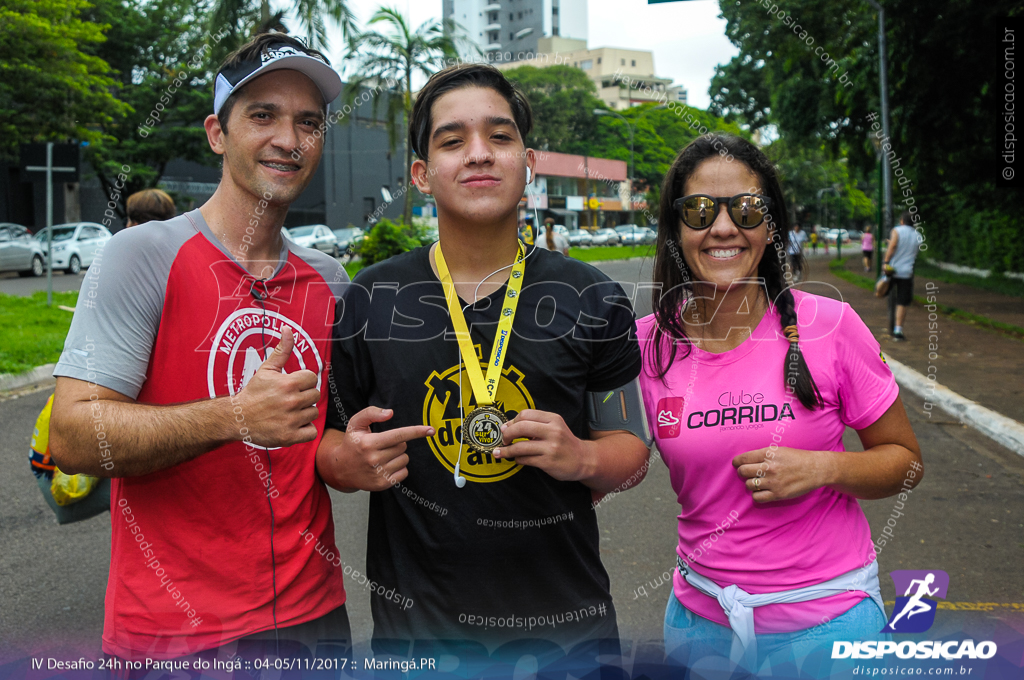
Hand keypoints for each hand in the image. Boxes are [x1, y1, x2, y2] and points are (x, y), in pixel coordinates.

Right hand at [234, 328, 320, 447]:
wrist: (237, 418)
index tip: (292, 386)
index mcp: (288, 383)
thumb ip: (282, 350)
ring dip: (304, 413)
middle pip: (314, 396)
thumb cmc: (254, 393)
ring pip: (313, 413)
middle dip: (304, 397)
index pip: (312, 378)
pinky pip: (311, 432)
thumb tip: (288, 329)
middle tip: (289, 400)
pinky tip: (293, 425)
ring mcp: (291, 420)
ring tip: (288, 412)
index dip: (303, 382)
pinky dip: (305, 430)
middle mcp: (291, 401)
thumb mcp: (267, 369)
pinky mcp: (289, 436)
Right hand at [325, 406, 433, 491]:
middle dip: (397, 443)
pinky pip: (404, 472)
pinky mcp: (382, 484)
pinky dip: (399, 468)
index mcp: (369, 443)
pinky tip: (385, 466)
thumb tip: (390, 413)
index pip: (399, 435)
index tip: (431, 430)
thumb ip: (371, 413)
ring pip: (405, 459)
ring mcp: (378, 474)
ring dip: (398, 456)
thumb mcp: (355, 423)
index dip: (416, 431)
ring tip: (383, 456)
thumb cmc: (352, 443)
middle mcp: (374, 459)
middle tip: (383, 445)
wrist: (340, 468)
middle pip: (403, 446)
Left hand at [494, 409, 587, 481]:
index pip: (525, 414)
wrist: (583, 459)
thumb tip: (507, 426)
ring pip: (520, 446)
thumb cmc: (564, 442)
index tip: (506, 428)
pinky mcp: (548, 462)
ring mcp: (551, 447)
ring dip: (507, 450)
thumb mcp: (554, 427)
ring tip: (500, 452)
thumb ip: (535, 424)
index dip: (512, 421)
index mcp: (553, 419)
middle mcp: (553, 431)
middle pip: (521, 427)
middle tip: (504, 439)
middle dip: (507, 434)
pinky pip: (525, 459)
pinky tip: (518, 459)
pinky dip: (517, 459)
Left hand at [732, 447, 835, 502]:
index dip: (737, 462)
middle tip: (747, 473)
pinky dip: (757, 495)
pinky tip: (762, 491)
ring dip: (751, 484)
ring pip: (749, 485)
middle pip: (743, 472)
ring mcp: (773, 482)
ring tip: (757, 482)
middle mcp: (769, 467)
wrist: (816, 469)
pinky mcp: (778, 494)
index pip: (743, 459)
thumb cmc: (797, 458)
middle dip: (742, 473)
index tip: (737, 464)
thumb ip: (762, 454)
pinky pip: (757, 498)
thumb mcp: (779, 450)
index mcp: (768, 453)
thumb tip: (744, 460)